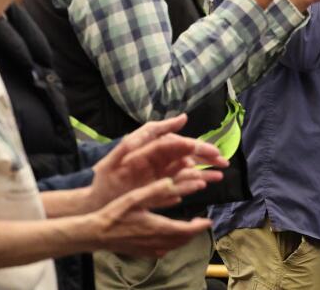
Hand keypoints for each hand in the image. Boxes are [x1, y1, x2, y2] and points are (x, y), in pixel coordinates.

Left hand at [86, 114, 227, 211]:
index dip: (198, 147)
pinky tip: (205, 184)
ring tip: (219, 175)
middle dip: (206, 157)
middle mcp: (160, 159)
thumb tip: (182, 118)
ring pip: (188, 169)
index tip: (212, 152)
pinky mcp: (161, 188)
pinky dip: (194, 182)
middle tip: (223, 162)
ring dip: (205, 171)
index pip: (180, 144)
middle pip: (188, 155)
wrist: (96, 201)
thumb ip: (150, 133)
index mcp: (153, 147)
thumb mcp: (124, 151)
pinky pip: (181, 183)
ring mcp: (161, 173)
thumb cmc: (107, 175)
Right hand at [88, 176, 213, 256]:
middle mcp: (156, 242)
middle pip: (182, 240)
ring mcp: (148, 250)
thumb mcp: (135, 197)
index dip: (199, 227)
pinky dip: (172, 245)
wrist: (95, 234)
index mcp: (157, 227)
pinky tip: (169, 238)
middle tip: (201, 223)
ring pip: (174, 247)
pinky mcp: (141, 253)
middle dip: (194, 232)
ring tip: (189, 228)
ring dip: (184, 238)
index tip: (208, 221)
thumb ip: (155, 190)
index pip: (186, 230)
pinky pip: (163, 251)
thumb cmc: (114, 214)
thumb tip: (172, 181)